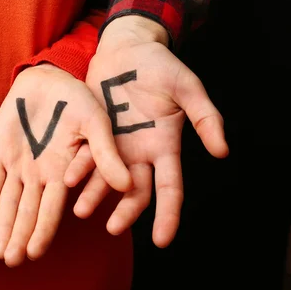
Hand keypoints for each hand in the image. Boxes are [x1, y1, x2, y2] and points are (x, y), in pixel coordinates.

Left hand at [0, 64, 131, 266]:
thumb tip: (126, 185)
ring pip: (8, 202)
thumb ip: (105, 153)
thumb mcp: (94, 122)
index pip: (51, 209)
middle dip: (19, 237)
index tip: (34, 253)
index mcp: (62, 171)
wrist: (47, 77)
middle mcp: (39, 174)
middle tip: (9, 261)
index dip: (43, 231)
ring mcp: (17, 164)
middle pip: (27, 212)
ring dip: (3, 226)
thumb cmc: (75, 98)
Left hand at [64, 15, 228, 247]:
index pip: (170, 188)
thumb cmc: (160, 65)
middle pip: (135, 191)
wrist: (126, 48)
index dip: (168, 215)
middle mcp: (140, 151)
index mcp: (165, 145)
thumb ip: (205, 117)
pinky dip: (78, 167)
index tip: (162, 241)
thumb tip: (223, 151)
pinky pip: (85, 155)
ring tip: (80, 210)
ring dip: (95, 195)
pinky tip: (67, 179)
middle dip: (125, 212)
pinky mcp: (93, 132)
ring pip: (106, 178)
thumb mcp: (187, 87)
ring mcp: (115, 143)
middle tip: (112, 228)